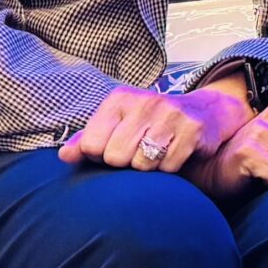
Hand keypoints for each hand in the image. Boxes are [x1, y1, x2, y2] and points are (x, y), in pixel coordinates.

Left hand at [60, 78, 250, 172]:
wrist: (204, 113)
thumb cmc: (150, 124)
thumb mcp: (116, 126)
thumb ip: (86, 140)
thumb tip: (63, 156)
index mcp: (120, 99)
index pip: (91, 145)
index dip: (100, 156)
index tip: (114, 148)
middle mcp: (145, 102)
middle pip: (115, 157)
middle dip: (125, 163)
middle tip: (138, 153)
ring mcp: (172, 113)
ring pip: (142, 163)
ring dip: (149, 167)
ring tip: (156, 153)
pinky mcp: (193, 129)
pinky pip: (169, 166)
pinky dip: (170, 168)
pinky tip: (175, 154)